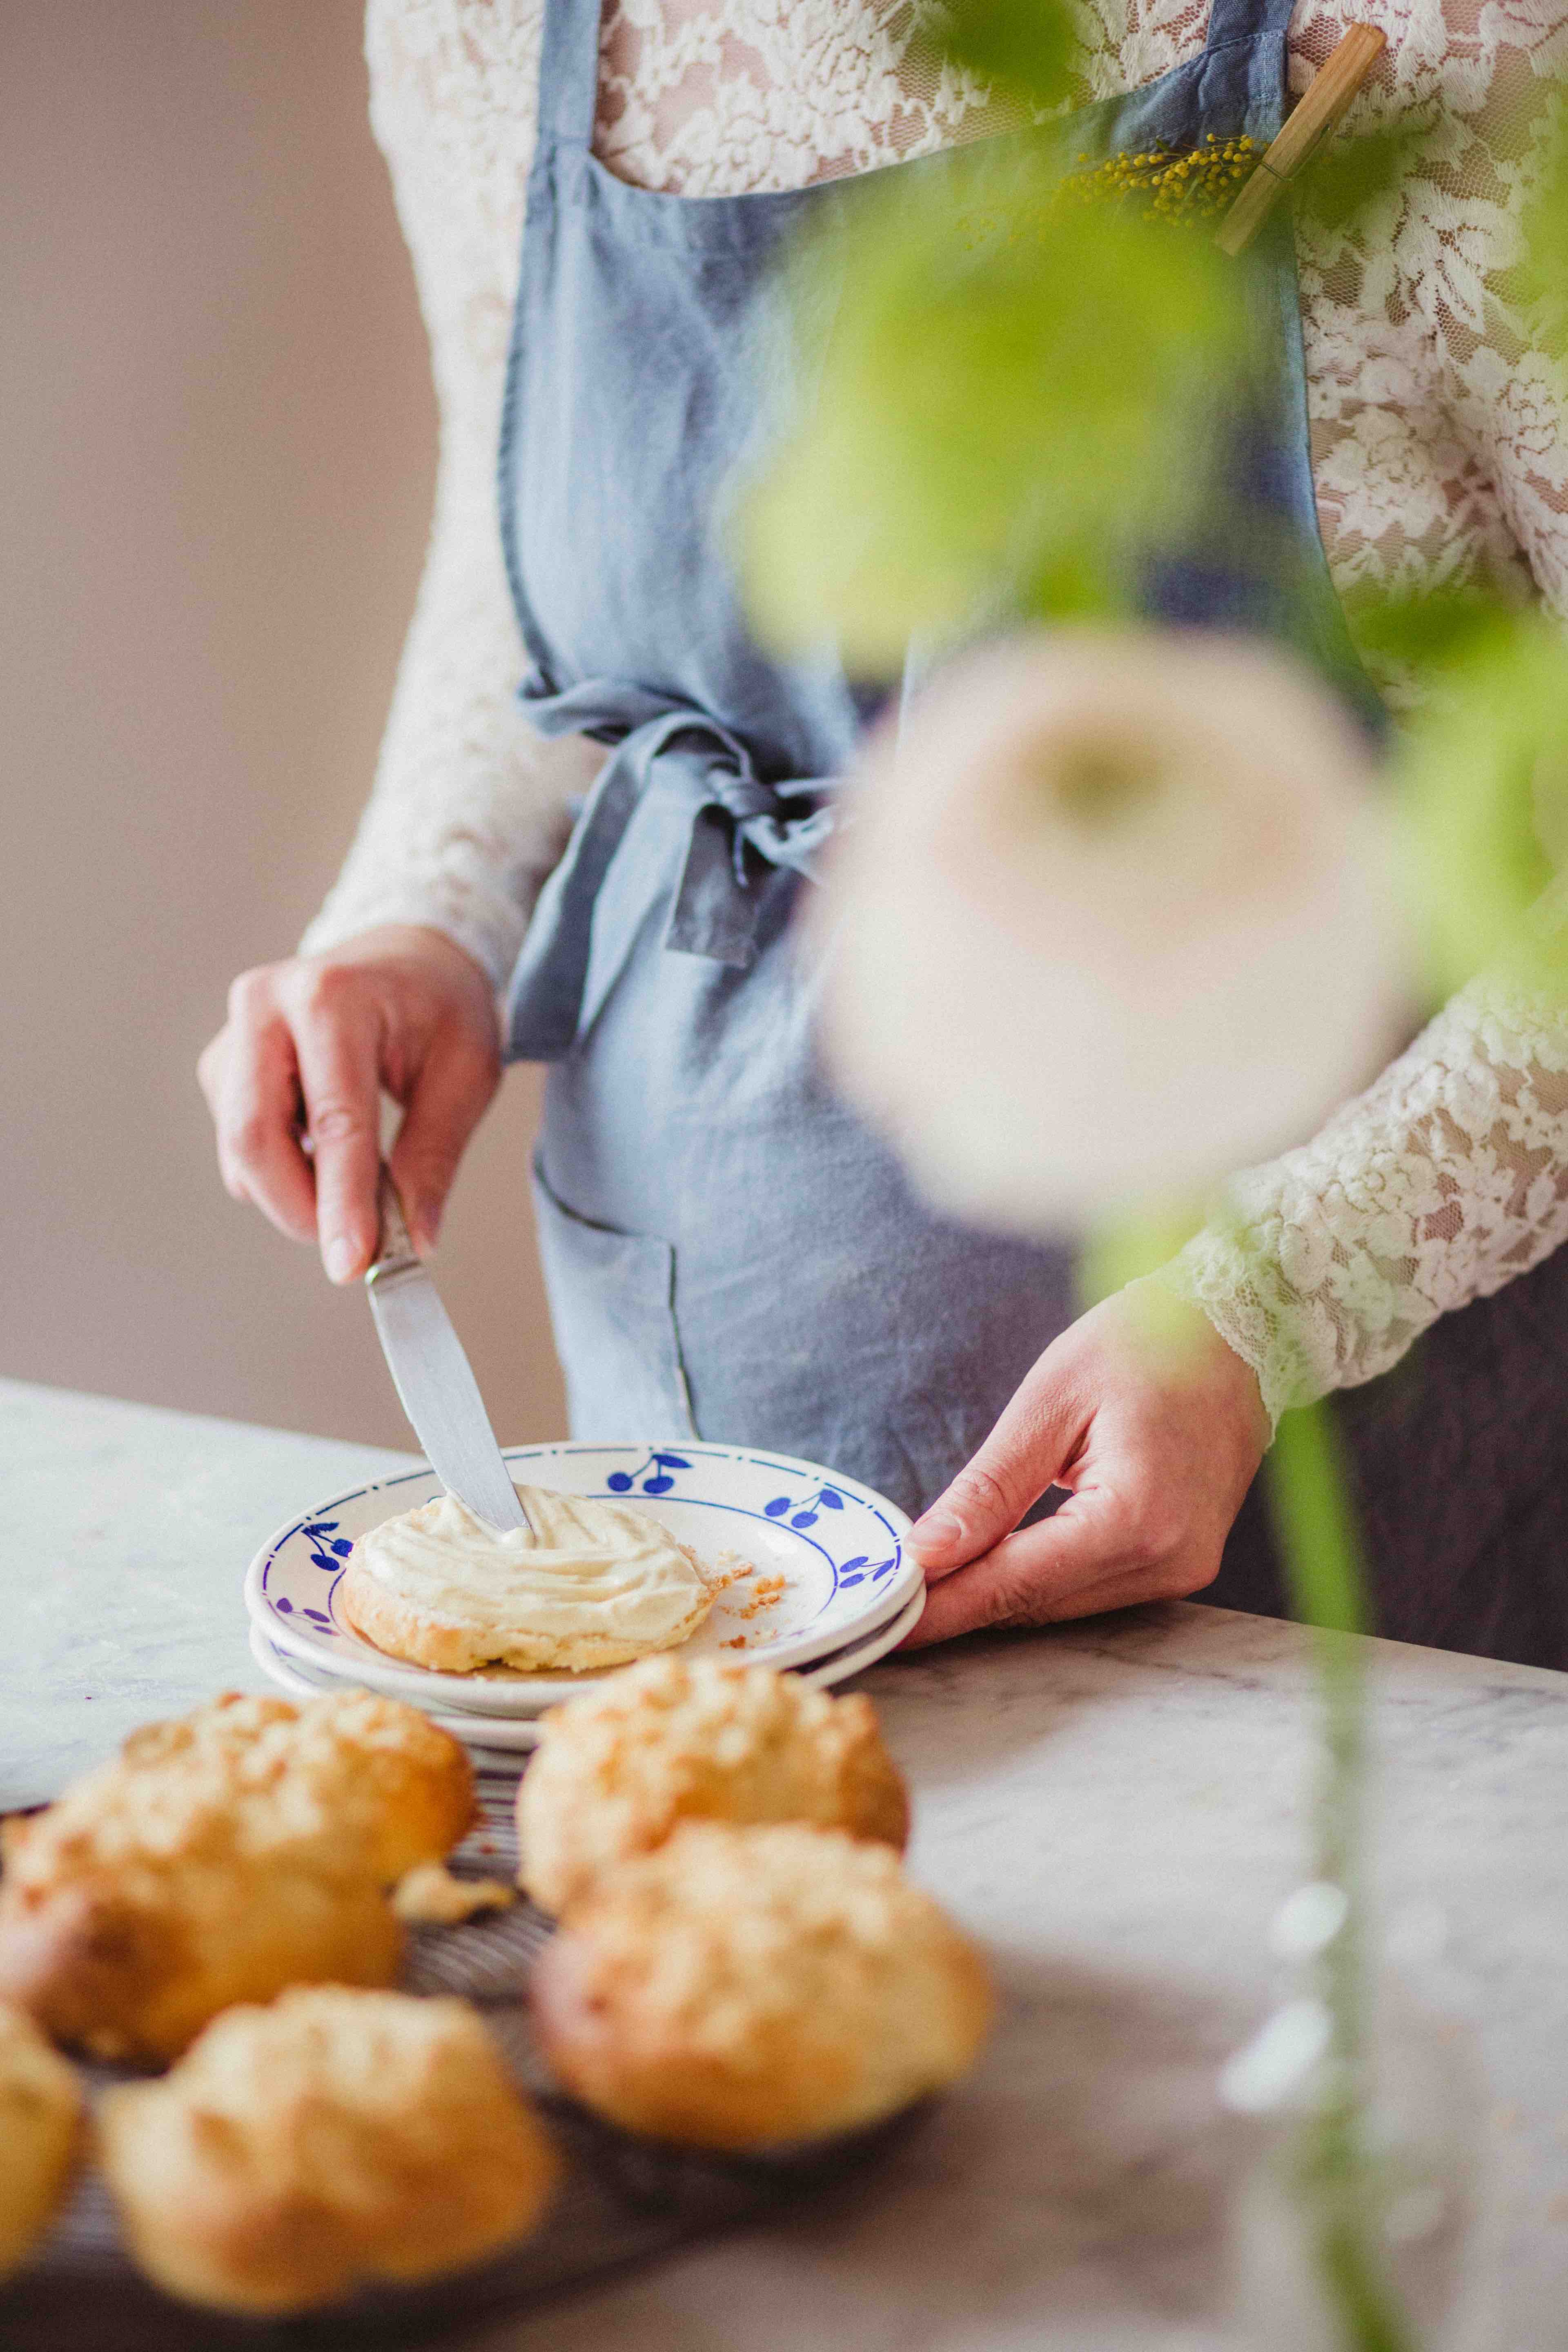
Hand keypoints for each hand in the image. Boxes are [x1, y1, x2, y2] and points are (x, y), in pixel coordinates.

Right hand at [197, 925, 500, 1282]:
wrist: (407, 956)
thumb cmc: (441, 1007)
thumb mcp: (467, 1074)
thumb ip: (435, 1156)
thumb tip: (415, 1238)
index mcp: (333, 997)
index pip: (333, 1120)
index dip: (341, 1201)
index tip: (352, 1264)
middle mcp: (266, 1006)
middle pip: (254, 1138)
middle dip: (301, 1208)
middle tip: (355, 1245)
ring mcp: (235, 1034)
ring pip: (241, 1151)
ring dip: (294, 1194)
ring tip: (355, 1184)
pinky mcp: (224, 1064)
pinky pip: (239, 1145)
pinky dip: (282, 1172)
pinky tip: (325, 1153)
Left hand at [903, 1283, 1270, 1645]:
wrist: (1236, 1331)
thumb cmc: (1148, 1344)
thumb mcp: (1051, 1401)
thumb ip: (990, 1488)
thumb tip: (928, 1550)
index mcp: (1138, 1518)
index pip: (1018, 1581)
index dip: (947, 1606)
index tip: (889, 1622)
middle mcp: (1169, 1560)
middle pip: (1041, 1603)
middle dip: (962, 1605)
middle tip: (890, 1602)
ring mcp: (1183, 1568)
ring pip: (1065, 1604)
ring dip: (998, 1596)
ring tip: (929, 1586)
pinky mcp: (1182, 1562)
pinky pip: (1094, 1587)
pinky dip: (1040, 1579)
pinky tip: (991, 1566)